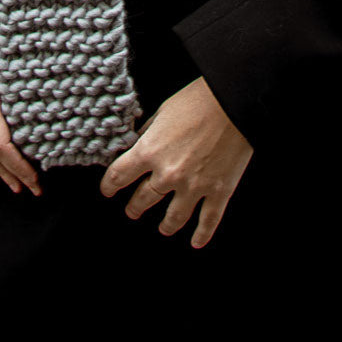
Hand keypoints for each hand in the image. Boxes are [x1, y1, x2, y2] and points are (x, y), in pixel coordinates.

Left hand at [99, 77, 251, 247]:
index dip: (109, 186)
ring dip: (166, 225)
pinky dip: (202, 234)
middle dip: (135, 207)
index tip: (107, 191)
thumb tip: (138, 141)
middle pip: (144, 199)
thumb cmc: (198, 99)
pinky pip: (208, 220)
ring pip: (174, 217)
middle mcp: (168, 174)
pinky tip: (196, 242)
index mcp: (149, 151)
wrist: (234, 101)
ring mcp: (194, 186)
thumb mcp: (163, 110)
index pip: (119, 175)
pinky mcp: (219, 191)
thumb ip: (148, 131)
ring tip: (163, 228)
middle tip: (132, 211)